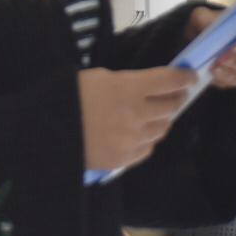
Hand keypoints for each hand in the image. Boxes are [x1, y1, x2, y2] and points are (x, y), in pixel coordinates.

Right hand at [77, 66, 197, 172]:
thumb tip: (149, 86)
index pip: (169, 81)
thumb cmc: (70, 97)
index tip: (190, 77)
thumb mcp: (100, 77)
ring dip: (162, 119)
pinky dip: (147, 139)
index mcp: (128, 88)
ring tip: (155, 115)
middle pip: (171, 106)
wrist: (45, 131)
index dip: (184, 78)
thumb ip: (128, 82)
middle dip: (176, 98)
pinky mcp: (124, 159)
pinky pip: (148, 148)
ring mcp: (132, 139)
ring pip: (162, 128)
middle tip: (176, 95)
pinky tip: (139, 133)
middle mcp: (136, 114)